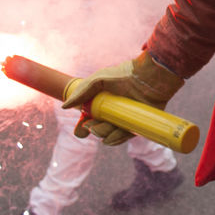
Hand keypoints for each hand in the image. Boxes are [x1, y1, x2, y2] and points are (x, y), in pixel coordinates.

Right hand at [61, 52, 183, 145]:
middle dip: (92, 130)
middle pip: (96, 129)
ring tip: (106, 126)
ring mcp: (124, 119)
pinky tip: (113, 136)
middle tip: (92, 126)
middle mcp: (112, 112)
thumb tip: (64, 107)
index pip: (87, 119)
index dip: (81, 127)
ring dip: (103, 134)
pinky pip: (123, 138)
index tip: (80, 130)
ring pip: (108, 135)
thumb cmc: (124, 75)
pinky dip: (117, 139)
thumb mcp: (98, 80)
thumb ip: (81, 92)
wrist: (150, 77)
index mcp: (101, 102)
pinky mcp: (137, 124)